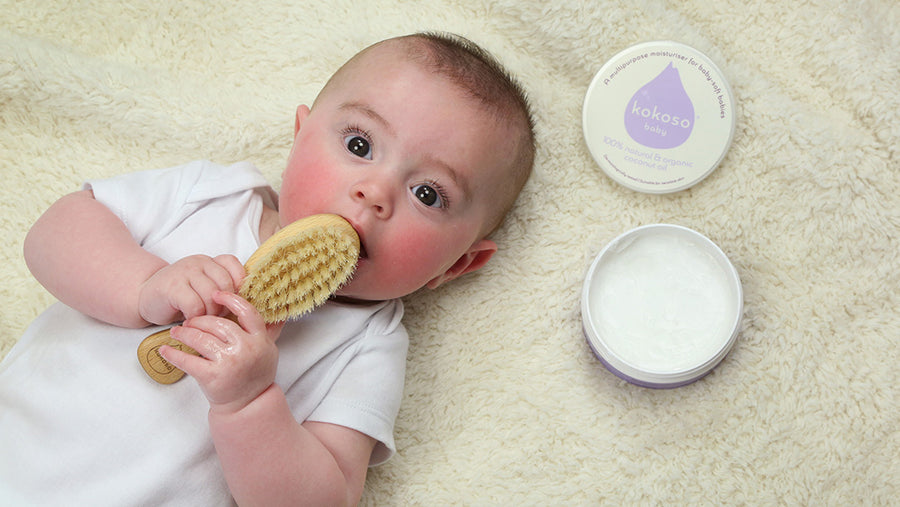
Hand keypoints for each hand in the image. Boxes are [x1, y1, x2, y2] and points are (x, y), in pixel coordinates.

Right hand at [138, 254, 244, 324]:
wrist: (145, 296)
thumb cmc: (179, 296)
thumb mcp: (203, 287)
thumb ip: (221, 288)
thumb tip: (246, 304)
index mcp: (210, 261)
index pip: (233, 266)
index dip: (237, 286)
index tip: (231, 302)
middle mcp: (199, 262)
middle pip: (225, 285)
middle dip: (224, 305)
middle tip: (216, 316)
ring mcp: (185, 272)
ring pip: (211, 296)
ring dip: (210, 314)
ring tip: (202, 319)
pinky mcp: (172, 287)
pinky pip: (195, 305)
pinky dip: (195, 317)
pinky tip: (189, 319)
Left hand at [160, 291, 284, 413]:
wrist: (248, 405)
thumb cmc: (256, 375)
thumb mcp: (269, 350)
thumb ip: (270, 330)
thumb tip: (279, 309)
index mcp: (260, 339)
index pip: (246, 312)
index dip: (230, 300)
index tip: (216, 295)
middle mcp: (246, 349)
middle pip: (217, 324)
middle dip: (199, 320)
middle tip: (189, 321)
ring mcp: (229, 362)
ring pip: (201, 339)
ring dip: (184, 333)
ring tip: (176, 332)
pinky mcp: (213, 377)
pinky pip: (188, 361)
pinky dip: (173, 354)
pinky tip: (165, 350)